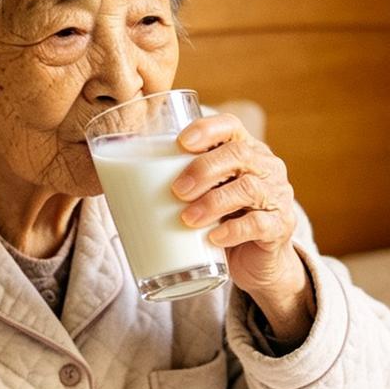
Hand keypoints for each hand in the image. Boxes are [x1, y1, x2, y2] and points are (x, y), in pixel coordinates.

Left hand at [172, 112, 313, 339]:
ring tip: (187, 218)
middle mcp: (265, 168)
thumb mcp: (202, 196)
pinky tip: (213, 238)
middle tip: (176, 190)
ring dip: (213, 202)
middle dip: (204, 169)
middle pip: (239, 155)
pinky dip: (233, 230)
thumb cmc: (220, 220)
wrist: (257, 261)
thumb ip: (175, 181)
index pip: (231, 127)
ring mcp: (277, 197)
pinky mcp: (279, 228)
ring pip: (249, 189)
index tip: (181, 143)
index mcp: (245, 151)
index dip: (207, 129)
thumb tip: (110, 177)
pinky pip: (260, 224)